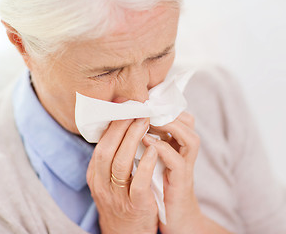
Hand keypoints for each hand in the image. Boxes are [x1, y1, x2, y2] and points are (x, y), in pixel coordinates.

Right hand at [86, 118, 157, 233]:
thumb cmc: (121, 201)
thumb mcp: (108, 180)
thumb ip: (111, 159)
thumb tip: (120, 128)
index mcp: (95, 175)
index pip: (100, 145)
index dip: (112, 125)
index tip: (123, 106)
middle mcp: (101, 185)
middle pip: (106, 150)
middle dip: (121, 126)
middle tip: (135, 108)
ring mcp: (117, 196)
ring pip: (120, 163)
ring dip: (133, 139)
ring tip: (145, 121)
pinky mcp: (135, 206)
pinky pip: (138, 182)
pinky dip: (146, 163)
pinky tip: (155, 148)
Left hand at [143, 112, 202, 233]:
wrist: (175, 220)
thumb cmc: (161, 188)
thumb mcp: (155, 162)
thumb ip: (149, 144)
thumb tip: (130, 127)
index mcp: (178, 147)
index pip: (182, 118)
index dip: (166, 106)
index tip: (144, 102)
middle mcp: (185, 155)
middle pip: (189, 123)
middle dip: (167, 111)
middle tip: (146, 106)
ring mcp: (185, 169)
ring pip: (190, 139)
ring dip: (169, 126)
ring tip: (147, 121)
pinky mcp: (181, 184)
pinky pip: (178, 162)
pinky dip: (162, 150)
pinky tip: (146, 143)